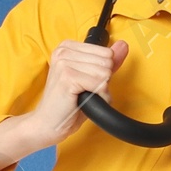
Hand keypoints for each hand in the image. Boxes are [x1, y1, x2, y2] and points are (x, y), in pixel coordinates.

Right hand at [0, 38, 130, 170]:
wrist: (48, 124)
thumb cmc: (68, 104)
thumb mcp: (92, 78)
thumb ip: (108, 62)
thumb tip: (123, 46)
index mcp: (67, 47)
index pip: (106, 52)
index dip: (103, 72)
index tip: (86, 82)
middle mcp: (64, 51)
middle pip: (106, 62)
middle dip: (102, 81)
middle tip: (85, 91)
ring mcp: (64, 63)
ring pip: (104, 73)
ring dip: (100, 91)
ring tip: (84, 97)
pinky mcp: (67, 77)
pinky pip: (99, 84)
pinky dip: (99, 97)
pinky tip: (85, 101)